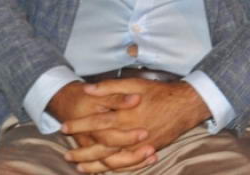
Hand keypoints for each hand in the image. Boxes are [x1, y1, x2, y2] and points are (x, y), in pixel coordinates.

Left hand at [61, 79, 209, 171]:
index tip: (64, 127)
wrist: (186, 105)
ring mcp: (140, 145)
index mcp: (126, 115)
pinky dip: (112, 169)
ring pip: (112, 159)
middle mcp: (131, 133)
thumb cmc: (161, 92)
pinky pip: (126, 164)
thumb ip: (111, 87)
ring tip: (78, 166)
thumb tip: (88, 89)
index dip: (79, 125)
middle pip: (101, 146)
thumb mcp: (136, 83)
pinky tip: (102, 169)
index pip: (97, 122)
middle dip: (82, 150)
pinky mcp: (147, 151)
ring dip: (93, 164)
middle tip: (67, 153)